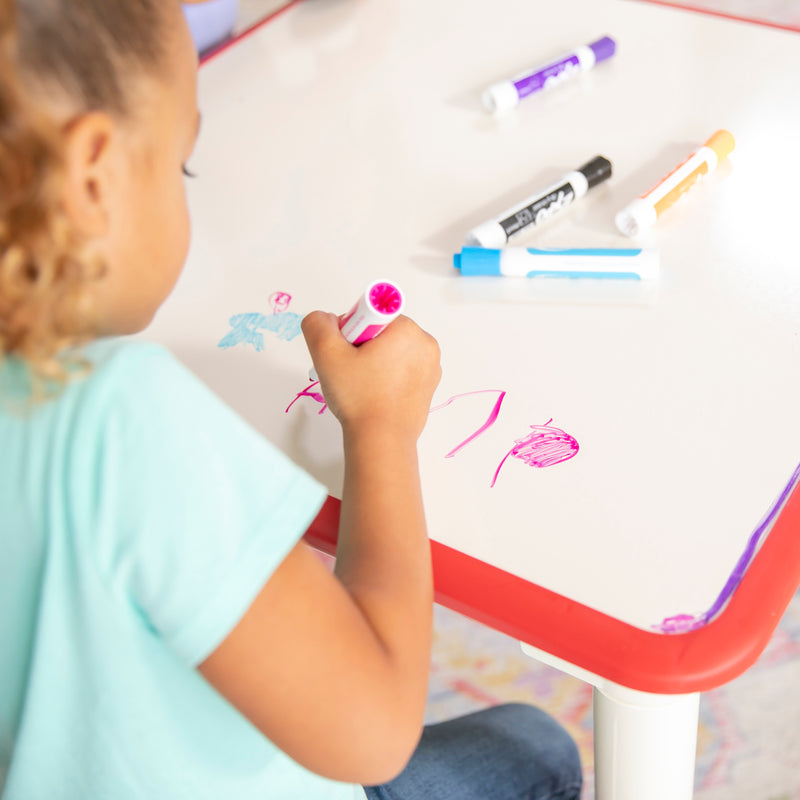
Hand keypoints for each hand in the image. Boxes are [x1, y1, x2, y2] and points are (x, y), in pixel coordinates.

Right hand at [302, 311, 440, 440]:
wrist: (381, 441)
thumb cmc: (359, 397)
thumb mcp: (326, 354)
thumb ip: (318, 325)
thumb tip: (324, 318)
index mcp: (408, 329)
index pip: (371, 314)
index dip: (352, 331)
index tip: (348, 354)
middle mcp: (425, 344)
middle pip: (381, 332)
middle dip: (361, 347)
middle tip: (351, 373)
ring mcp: (430, 367)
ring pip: (391, 352)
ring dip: (372, 363)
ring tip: (362, 386)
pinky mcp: (428, 387)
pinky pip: (401, 371)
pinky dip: (386, 378)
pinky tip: (374, 395)